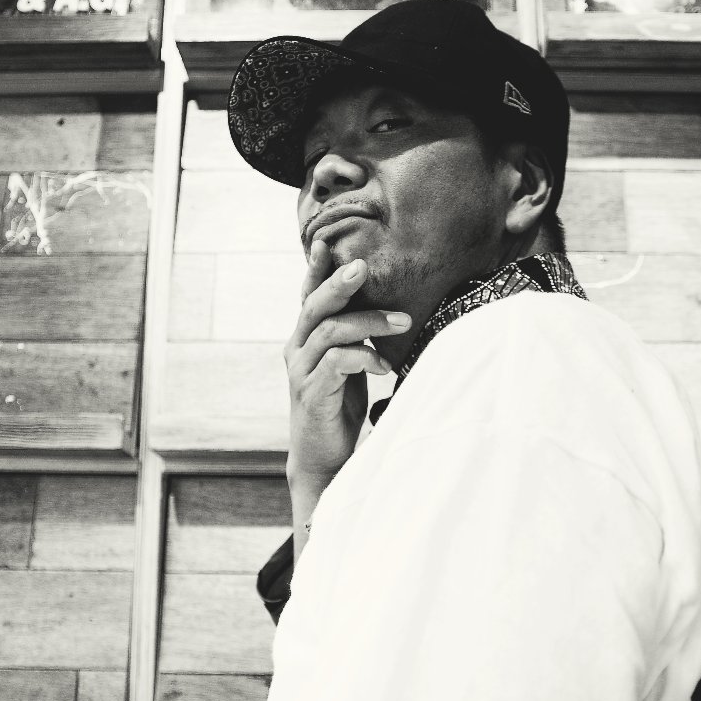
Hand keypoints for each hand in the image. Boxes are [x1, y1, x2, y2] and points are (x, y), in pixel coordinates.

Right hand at [285, 239, 410, 493]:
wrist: (322, 458)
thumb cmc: (338, 408)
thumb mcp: (348, 366)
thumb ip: (354, 338)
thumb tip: (388, 307)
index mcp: (305, 338)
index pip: (309, 296)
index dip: (316, 269)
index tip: (327, 242)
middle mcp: (297, 349)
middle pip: (314, 306)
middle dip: (339, 283)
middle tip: (363, 266)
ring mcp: (300, 372)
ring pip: (329, 331)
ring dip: (369, 322)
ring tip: (403, 319)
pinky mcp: (311, 394)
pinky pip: (335, 364)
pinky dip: (363, 358)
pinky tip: (384, 365)